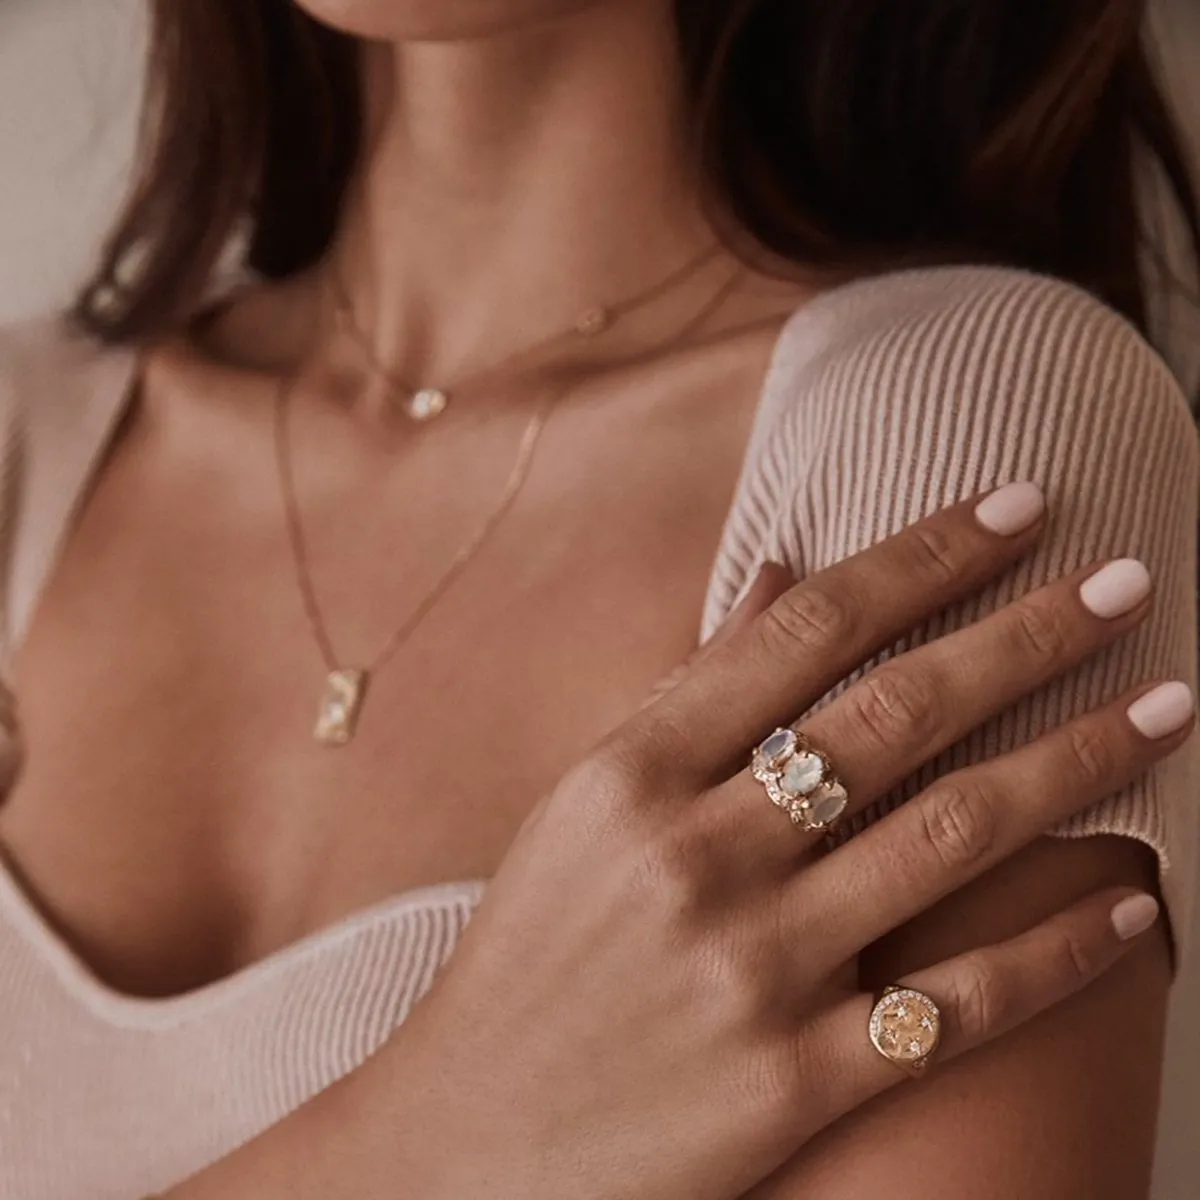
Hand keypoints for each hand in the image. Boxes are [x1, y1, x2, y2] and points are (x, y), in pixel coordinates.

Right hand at [383, 482, 1189, 1199]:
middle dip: (1027, 635)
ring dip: (1079, 762)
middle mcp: (695, 855)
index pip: (808, 629)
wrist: (468, 1141)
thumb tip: (787, 575)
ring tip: (1168, 706)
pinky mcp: (797, 1084)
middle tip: (1124, 584)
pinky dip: (1063, 949)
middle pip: (897, 714)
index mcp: (631, 772)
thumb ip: (689, 697)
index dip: (926, 556)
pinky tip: (1139, 902)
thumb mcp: (582, 808)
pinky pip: (964, 1005)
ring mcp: (751, 971)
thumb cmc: (532, 958)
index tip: (1017, 511)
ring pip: (953, 837)